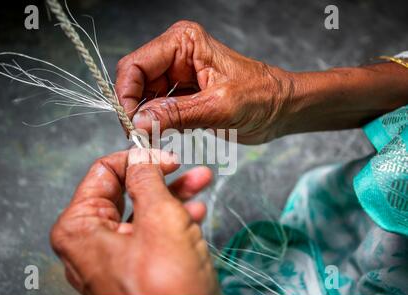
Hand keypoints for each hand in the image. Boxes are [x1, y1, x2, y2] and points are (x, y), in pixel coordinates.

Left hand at [50, 148, 220, 294]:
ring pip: (142, 211)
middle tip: (183, 165)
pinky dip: (173, 219)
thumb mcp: (159, 218)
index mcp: (79, 228)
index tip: (163, 154)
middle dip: (160, 176)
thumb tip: (141, 155)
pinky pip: (150, 234)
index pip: (102, 172)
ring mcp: (112, 258)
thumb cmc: (165, 289)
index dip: (135, 158)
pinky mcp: (135, 269)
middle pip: (125, 192)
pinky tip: (196, 210)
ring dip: (173, 194)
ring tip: (200, 181)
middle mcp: (90, 243)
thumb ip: (146, 179)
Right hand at [116, 20, 292, 143]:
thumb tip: (139, 122)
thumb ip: (176, 113)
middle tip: (140, 137)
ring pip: (144, 98)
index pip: (136, 64)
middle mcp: (176, 54)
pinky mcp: (182, 94)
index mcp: (184, 43)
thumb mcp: (219, 107)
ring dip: (145, 120)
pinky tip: (165, 134)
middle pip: (136, 82)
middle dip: (135, 110)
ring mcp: (177, 75)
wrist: (281, 109)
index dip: (127, 94)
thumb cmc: (262, 97)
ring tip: (154, 138)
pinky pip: (157, 109)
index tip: (130, 124)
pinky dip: (157, 125)